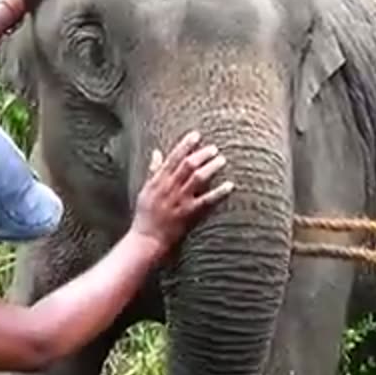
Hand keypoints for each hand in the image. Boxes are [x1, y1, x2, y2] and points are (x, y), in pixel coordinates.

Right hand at [130, 131, 233, 255]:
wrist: (146, 239)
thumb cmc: (145, 215)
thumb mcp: (145, 190)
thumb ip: (153, 171)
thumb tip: (156, 152)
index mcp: (159, 181)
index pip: (173, 158)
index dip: (185, 145)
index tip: (196, 135)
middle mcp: (170, 188)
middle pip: (188, 165)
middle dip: (202, 154)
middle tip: (214, 148)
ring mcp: (180, 200)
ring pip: (198, 178)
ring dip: (211, 167)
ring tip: (222, 160)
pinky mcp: (189, 214)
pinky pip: (207, 201)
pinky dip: (219, 192)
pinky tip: (230, 185)